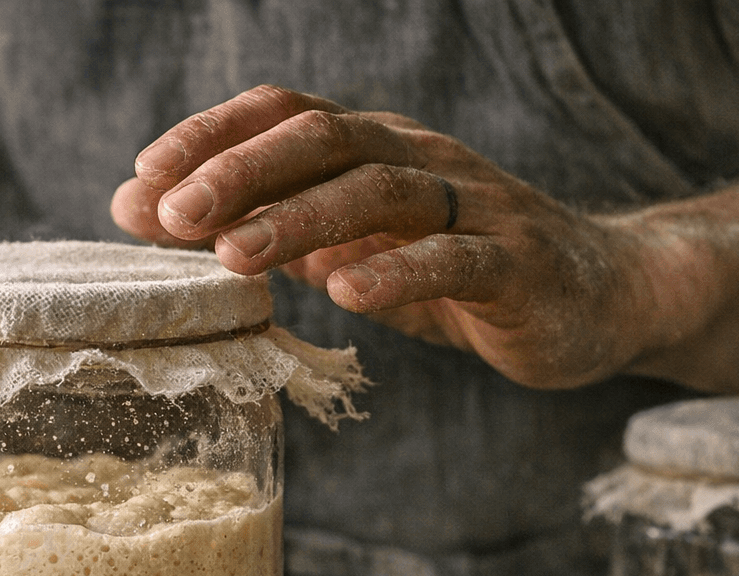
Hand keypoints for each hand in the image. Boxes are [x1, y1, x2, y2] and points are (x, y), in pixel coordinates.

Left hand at [110, 84, 645, 389]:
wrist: (596, 296)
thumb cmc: (452, 271)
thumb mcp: (344, 248)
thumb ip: (260, 227)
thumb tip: (142, 212)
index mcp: (374, 149)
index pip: (284, 116)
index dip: (212, 136)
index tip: (142, 178)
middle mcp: (419, 159)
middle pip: (324, 140)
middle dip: (240, 172)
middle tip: (171, 215)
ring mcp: (474, 207)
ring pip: (382, 192)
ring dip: (299, 220)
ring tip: (232, 256)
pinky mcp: (517, 264)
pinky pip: (456, 260)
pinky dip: (399, 273)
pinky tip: (346, 294)